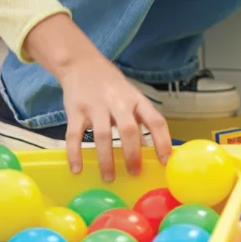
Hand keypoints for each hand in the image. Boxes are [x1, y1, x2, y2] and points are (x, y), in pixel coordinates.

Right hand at [54, 54, 171, 181]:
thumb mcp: (131, 99)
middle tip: (134, 173)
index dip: (163, 141)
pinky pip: (74, 135)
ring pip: (102, 135)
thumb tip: (152, 152)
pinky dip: (75, 154)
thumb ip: (139, 122)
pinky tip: (77, 169)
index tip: (166, 161)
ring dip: (106, 159)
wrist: (81, 63)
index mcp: (137, 100)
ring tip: (109, 178)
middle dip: (132, 154)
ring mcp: (95, 106)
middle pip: (129, 129)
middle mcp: (118, 102)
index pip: (155, 120)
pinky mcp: (75, 110)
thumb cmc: (112, 87)